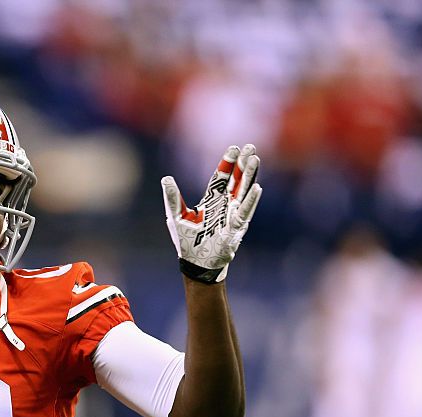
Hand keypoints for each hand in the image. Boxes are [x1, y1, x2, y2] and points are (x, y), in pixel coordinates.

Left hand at [161, 145, 260, 282]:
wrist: (196, 264)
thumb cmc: (187, 242)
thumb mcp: (176, 216)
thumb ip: (172, 198)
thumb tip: (166, 179)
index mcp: (211, 201)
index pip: (220, 178)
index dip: (227, 163)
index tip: (234, 148)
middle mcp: (224, 206)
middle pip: (236, 180)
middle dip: (242, 164)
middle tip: (251, 147)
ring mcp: (232, 215)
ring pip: (243, 192)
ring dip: (249, 176)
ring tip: (255, 160)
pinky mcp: (235, 228)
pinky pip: (244, 212)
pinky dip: (250, 201)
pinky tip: (256, 187)